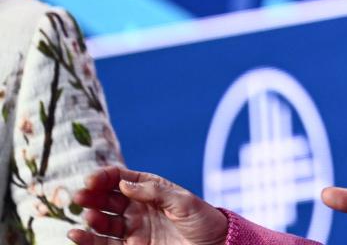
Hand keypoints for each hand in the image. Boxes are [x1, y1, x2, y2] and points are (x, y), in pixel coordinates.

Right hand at [67, 166, 227, 244]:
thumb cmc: (203, 220)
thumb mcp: (183, 202)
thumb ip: (154, 192)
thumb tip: (124, 183)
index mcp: (150, 189)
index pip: (121, 178)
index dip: (104, 177)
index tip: (91, 180)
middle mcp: (137, 207)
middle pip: (107, 199)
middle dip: (92, 196)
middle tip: (80, 196)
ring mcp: (133, 228)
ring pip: (103, 221)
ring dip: (91, 218)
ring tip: (86, 217)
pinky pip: (104, 244)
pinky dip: (88, 240)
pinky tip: (76, 235)